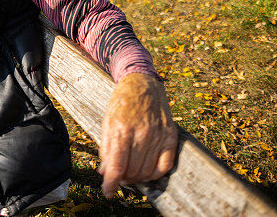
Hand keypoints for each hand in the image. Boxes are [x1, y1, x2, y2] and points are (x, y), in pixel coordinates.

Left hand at [98, 72, 176, 197]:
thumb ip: (106, 148)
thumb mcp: (107, 122)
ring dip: (137, 178)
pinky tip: (147, 170)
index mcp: (122, 129)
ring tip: (131, 172)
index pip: (117, 166)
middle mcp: (142, 133)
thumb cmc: (121, 103)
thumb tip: (105, 172)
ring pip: (148, 172)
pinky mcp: (171, 136)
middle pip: (133, 172)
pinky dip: (155, 174)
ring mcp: (158, 135)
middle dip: (123, 179)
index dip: (111, 183)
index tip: (108, 192)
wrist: (142, 84)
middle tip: (119, 176)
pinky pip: (165, 166)